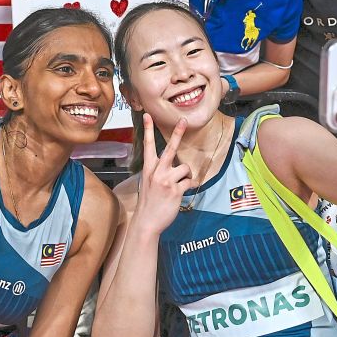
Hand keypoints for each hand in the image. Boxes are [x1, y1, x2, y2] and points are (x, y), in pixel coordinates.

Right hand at [134, 114, 191, 235]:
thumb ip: (158, 171)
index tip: (147, 115)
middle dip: (178, 133)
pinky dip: (188, 186)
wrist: (147, 222)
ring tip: (180, 184)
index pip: (148, 145)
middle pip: (170, 148)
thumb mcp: (148, 182)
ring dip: (186, 176)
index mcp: (149, 168)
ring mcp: (167, 181)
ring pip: (185, 168)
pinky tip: (181, 193)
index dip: (148, 129)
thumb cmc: (149, 202)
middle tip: (184, 120)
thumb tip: (174, 165)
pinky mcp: (176, 190)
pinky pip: (189, 182)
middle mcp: (157, 172)